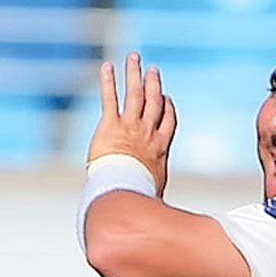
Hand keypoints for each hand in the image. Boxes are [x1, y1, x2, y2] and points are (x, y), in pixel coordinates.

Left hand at [88, 52, 176, 194]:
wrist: (124, 189)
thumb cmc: (139, 196)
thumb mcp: (153, 195)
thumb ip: (155, 197)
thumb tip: (159, 217)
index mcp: (160, 147)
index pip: (168, 121)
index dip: (168, 107)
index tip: (166, 97)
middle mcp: (148, 132)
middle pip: (154, 101)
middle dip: (153, 84)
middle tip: (153, 70)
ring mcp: (130, 126)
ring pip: (136, 94)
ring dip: (135, 74)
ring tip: (134, 58)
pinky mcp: (111, 125)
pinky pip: (110, 99)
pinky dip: (108, 82)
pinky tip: (107, 67)